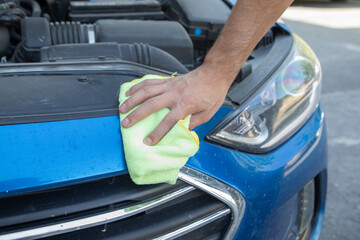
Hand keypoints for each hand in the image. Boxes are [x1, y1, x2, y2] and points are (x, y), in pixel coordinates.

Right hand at [118, 64, 233, 144]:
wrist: (214, 73)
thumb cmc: (212, 94)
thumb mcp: (207, 114)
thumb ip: (192, 123)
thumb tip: (180, 132)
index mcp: (185, 105)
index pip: (168, 122)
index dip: (157, 133)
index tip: (148, 141)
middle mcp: (175, 94)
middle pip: (151, 105)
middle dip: (136, 115)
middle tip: (125, 124)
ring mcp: (170, 85)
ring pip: (146, 91)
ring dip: (132, 100)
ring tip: (122, 108)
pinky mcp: (167, 80)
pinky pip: (149, 82)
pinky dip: (137, 86)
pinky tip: (129, 91)